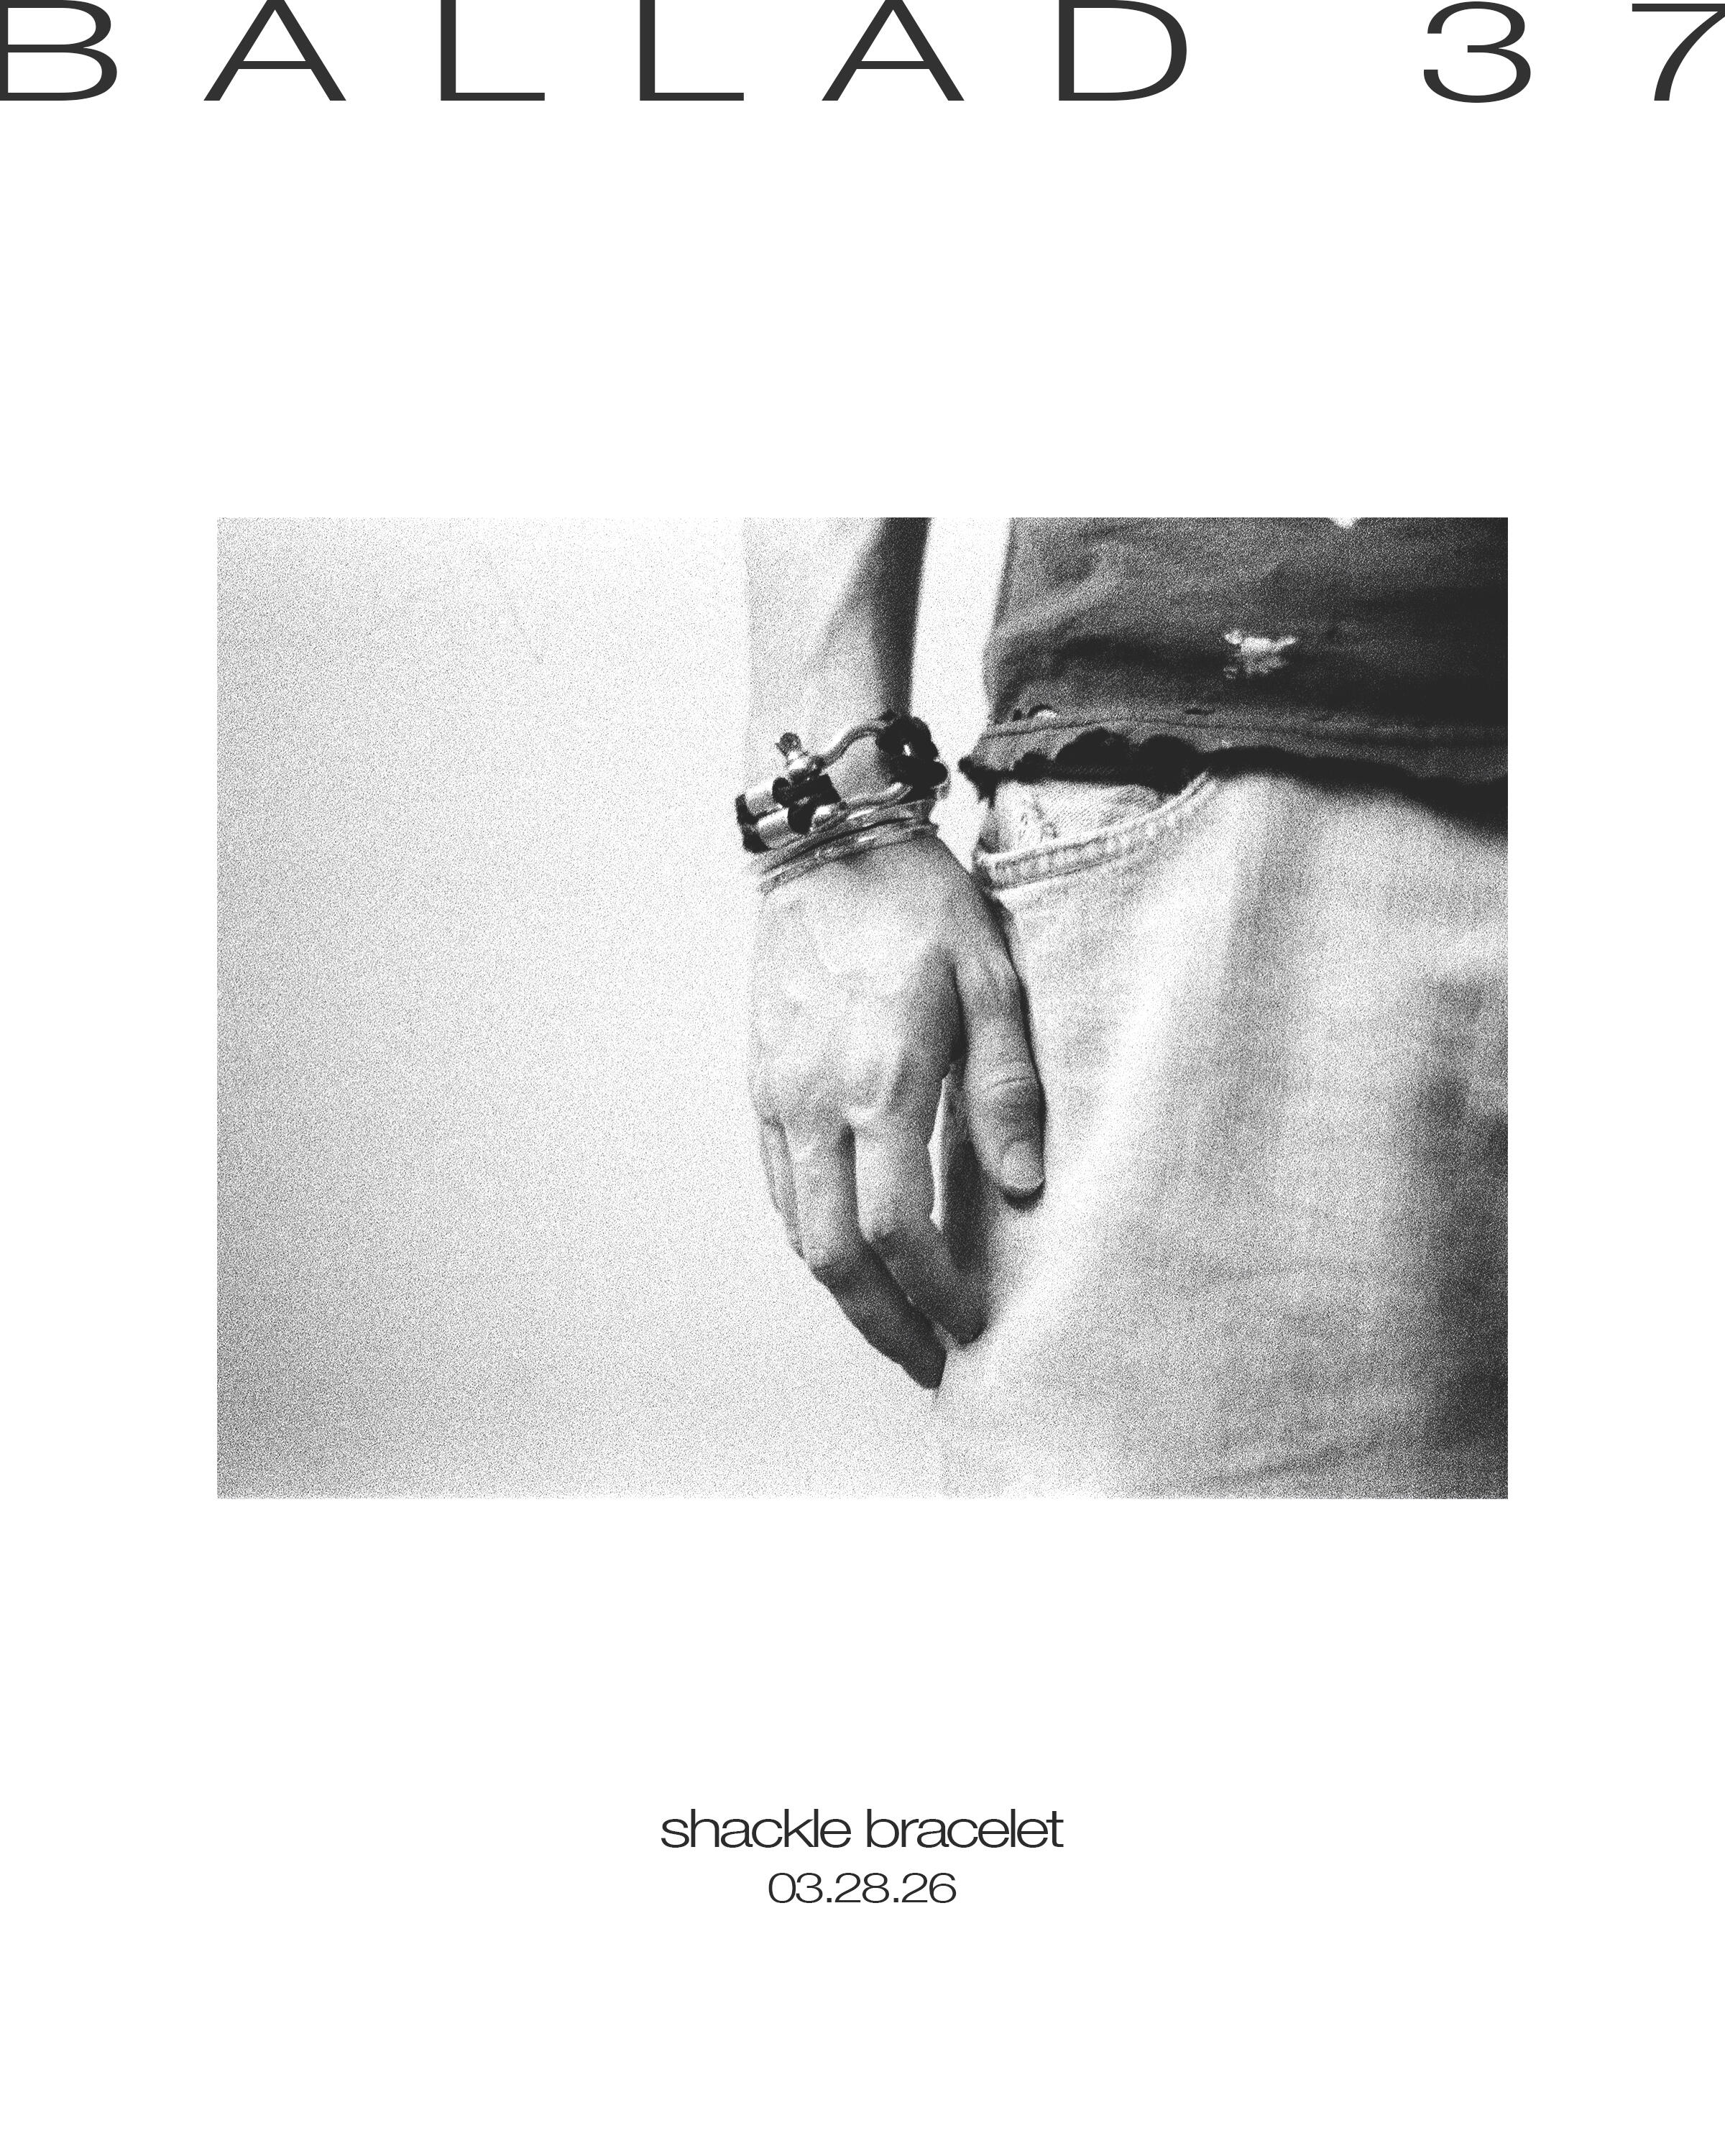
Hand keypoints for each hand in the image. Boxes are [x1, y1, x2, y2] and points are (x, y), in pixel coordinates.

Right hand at [748, 835, 1043, 1388]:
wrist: (827, 846)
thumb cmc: (921, 906)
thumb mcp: (993, 979)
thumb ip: (1008, 1087)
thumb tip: (1022, 1188)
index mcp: (881, 1079)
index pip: (896, 1227)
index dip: (932, 1290)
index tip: (970, 1321)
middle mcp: (817, 1102)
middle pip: (834, 1255)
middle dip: (881, 1323)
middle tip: (928, 1361)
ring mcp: (780, 1098)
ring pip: (799, 1232)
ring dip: (845, 1293)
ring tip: (895, 1323)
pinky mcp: (762, 1088)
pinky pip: (782, 1190)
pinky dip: (815, 1239)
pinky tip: (852, 1255)